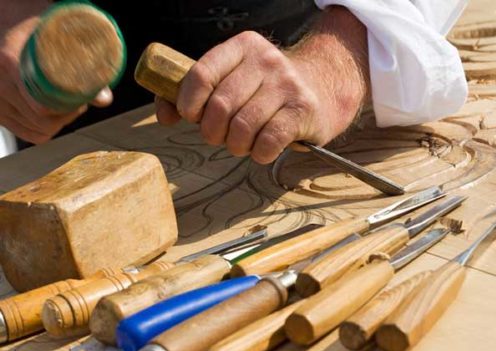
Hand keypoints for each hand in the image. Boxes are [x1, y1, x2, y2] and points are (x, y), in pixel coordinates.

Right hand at [0, 10, 112, 144]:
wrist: (14, 38)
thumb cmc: (40, 36)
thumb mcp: (57, 40)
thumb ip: (82, 65)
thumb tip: (104, 98)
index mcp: (9, 61)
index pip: (40, 105)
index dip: (67, 109)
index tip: (81, 101)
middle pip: (40, 119)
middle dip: (67, 115)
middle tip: (79, 104)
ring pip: (36, 128)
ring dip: (59, 123)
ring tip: (69, 106)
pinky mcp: (0, 114)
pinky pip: (30, 134)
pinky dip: (47, 130)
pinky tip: (57, 117)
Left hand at [155, 6, 368, 163]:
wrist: (325, 86)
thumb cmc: (268, 89)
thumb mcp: (236, 77)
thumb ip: (197, 91)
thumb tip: (165, 115)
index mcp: (243, 47)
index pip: (202, 74)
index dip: (188, 102)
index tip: (192, 116)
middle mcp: (266, 61)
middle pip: (220, 106)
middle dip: (213, 131)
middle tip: (220, 137)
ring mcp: (288, 85)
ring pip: (242, 127)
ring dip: (236, 145)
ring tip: (242, 144)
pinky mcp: (304, 110)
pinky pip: (268, 141)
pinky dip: (259, 153)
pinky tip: (262, 150)